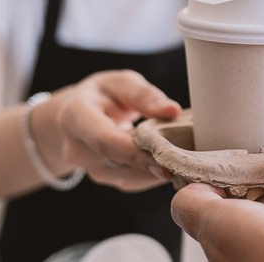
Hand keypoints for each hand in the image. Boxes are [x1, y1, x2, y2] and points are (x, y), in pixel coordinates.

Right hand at [33, 69, 180, 191]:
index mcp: (76, 118)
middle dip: (155, 163)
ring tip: (187, 160)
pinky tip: (174, 164)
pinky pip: (132, 182)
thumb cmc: (101, 95)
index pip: (105, 142)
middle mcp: (78, 149)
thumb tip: (172, 111)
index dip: (137, 152)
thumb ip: (144, 95)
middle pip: (119, 163)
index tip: (168, 158)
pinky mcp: (105, 179)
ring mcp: (90, 168)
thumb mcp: (120, 83)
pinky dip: (154, 175)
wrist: (73, 117)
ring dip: (158, 171)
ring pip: (128, 177)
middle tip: (190, 161)